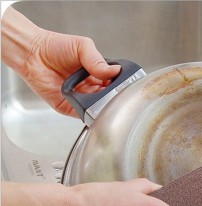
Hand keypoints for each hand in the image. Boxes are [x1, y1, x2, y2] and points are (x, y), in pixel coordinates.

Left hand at [1, 7, 120, 116]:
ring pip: (97, 108)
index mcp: (96, 74)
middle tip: (113, 93)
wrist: (32, 53)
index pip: (113, 84)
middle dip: (111, 97)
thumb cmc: (54, 47)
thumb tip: (115, 71)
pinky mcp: (69, 107)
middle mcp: (90, 88)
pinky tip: (89, 104)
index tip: (122, 85)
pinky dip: (87, 112)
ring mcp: (80, 99)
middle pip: (107, 98)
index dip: (118, 86)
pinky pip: (82, 114)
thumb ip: (98, 60)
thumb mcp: (82, 47)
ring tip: (101, 97)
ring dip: (100, 105)